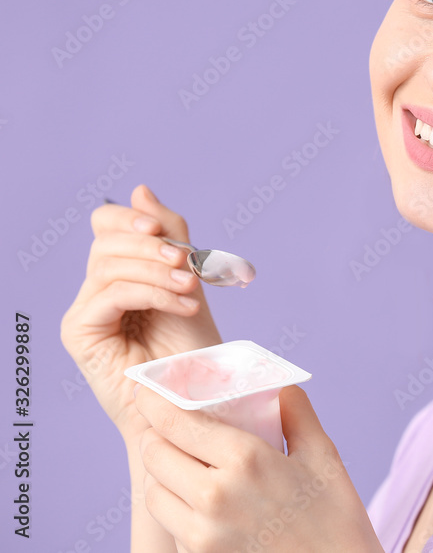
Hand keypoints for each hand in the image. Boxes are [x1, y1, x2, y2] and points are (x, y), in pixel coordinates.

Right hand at [60, 184, 222, 443]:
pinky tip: (183, 307)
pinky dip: (152, 294)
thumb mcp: (189, 280)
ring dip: (157, 272)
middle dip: (153, 247)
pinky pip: (112, 295)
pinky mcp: (80, 335)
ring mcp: (85, 313)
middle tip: (188, 263)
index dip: (132, 220)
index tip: (169, 233)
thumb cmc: (194, 348)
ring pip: (109, 266)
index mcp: (122, 273)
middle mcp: (96, 291)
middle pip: (106, 242)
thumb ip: (169, 235)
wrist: (194, 401)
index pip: (107, 225)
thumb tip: (139, 190)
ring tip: (190, 290)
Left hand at [135, 384, 383, 552]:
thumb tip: (281, 388)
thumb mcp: (324, 457)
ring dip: (161, 474)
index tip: (148, 391)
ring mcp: (201, 533)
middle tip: (170, 427)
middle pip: (154, 454)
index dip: (154, 401)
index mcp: (245, 460)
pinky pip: (169, 524)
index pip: (176, 422)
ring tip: (183, 464)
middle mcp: (214, 495)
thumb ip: (297, 414)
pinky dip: (174, 507)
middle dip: (157, 435)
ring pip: (153, 492)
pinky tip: (199, 500)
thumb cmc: (336, 519)